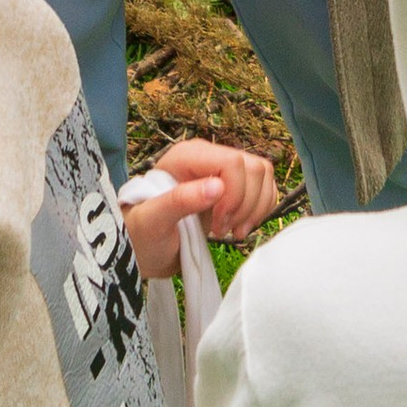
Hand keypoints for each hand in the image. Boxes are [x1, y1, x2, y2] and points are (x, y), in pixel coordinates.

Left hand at [123, 141, 282, 278]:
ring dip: (255, 208)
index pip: (233, 163)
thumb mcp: (153, 220)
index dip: (234, 195)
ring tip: (232, 231)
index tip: (218, 225)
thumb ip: (180, 200)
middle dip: (245, 205)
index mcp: (188, 156)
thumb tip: (217, 187)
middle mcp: (208, 157)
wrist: (142, 250)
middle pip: (253, 168)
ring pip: (263, 175)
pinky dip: (260, 209)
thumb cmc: (141, 235)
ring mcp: (221, 172)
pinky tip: (240, 227)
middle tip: (222, 230)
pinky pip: (264, 188)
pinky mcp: (232, 188)